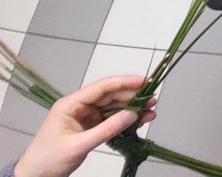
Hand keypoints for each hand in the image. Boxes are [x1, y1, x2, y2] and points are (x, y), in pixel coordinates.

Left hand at [14, 75, 155, 176]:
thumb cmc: (48, 159)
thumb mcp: (78, 145)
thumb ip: (107, 129)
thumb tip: (132, 114)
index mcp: (71, 104)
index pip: (102, 87)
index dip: (124, 82)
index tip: (144, 82)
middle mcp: (79, 107)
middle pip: (110, 96)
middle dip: (132, 97)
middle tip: (152, 100)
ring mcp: (85, 117)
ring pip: (113, 108)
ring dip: (131, 110)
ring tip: (150, 113)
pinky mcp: (89, 128)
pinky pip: (111, 121)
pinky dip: (125, 121)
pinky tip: (139, 122)